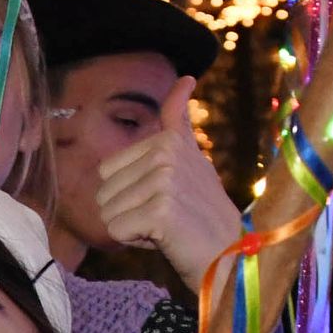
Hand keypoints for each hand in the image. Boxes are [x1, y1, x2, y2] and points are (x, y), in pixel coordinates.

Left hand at [92, 78, 242, 282]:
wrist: (229, 256)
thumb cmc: (201, 214)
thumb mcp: (191, 160)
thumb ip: (178, 123)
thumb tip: (185, 77)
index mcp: (169, 141)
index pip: (107, 170)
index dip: (127, 192)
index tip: (166, 199)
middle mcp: (167, 154)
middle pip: (102, 190)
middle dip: (127, 210)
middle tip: (165, 217)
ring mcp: (164, 179)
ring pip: (106, 211)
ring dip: (131, 227)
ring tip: (166, 227)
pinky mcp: (160, 210)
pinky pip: (115, 229)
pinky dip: (134, 242)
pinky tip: (163, 239)